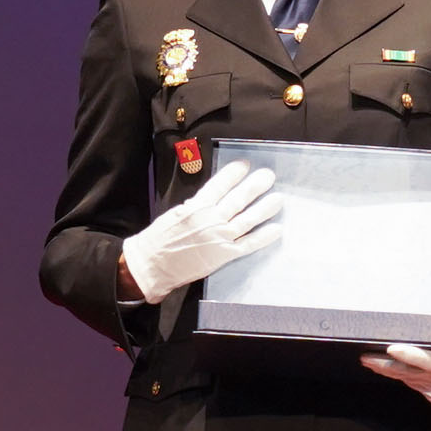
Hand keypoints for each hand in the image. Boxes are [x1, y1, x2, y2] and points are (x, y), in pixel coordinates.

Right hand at [116, 158, 281, 302]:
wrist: (152, 264)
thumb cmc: (160, 238)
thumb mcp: (176, 213)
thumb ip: (195, 206)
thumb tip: (211, 198)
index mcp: (196, 206)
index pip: (219, 185)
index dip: (234, 174)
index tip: (245, 165)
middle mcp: (210, 219)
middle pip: (238, 199)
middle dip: (255, 186)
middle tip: (268, 176)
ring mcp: (218, 237)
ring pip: (247, 220)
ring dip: (264, 209)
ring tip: (278, 199)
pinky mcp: (223, 255)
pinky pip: (247, 245)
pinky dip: (263, 237)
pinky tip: (276, 229)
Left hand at [361, 305, 430, 408]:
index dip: (409, 354)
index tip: (391, 347)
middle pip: (413, 375)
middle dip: (387, 366)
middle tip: (366, 357)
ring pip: (412, 381)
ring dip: (391, 371)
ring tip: (370, 360)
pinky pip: (417, 386)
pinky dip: (404, 376)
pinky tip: (389, 368)